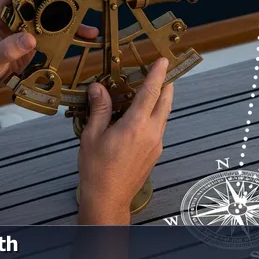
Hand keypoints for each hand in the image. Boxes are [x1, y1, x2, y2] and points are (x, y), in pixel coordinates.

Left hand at [0, 0, 98, 99]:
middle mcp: (13, 15)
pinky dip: (68, 32)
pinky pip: (53, 32)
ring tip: (84, 8)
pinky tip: (83, 35)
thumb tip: (31, 39)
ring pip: (46, 12)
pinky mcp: (33, 40)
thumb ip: (8, 49)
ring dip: (65, 9)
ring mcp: (24, 27)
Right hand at [77, 57, 173, 222]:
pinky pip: (159, 127)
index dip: (158, 74)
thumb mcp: (92, 135)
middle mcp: (151, 133)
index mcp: (136, 126)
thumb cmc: (98, 170)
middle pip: (165, 101)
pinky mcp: (155, 152)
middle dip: (167, 84)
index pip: (151, 92)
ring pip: (163, 115)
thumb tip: (98, 88)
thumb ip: (99, 109)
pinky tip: (142, 114)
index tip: (163, 60)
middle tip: (163, 70)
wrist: (109, 199)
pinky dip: (155, 114)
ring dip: (161, 100)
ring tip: (151, 89)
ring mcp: (156, 143)